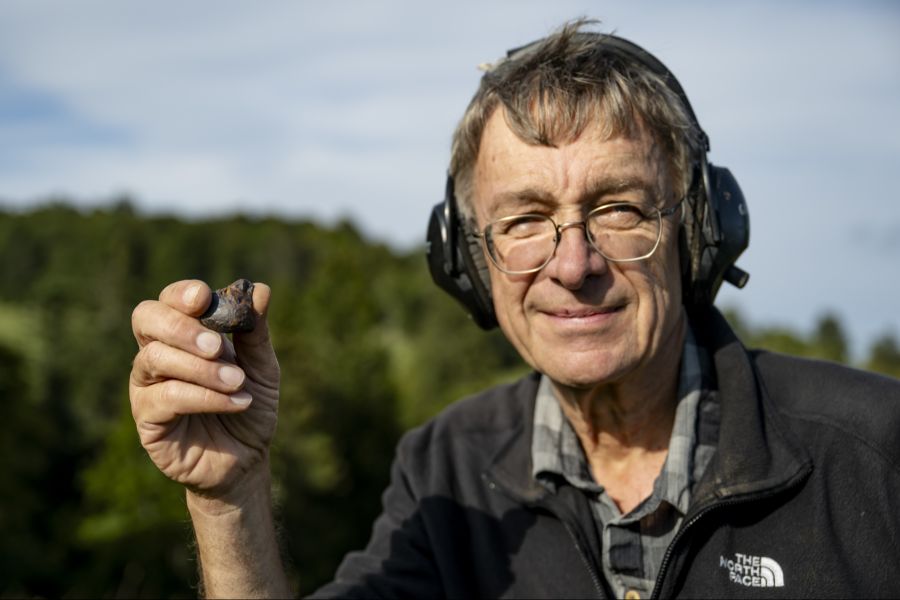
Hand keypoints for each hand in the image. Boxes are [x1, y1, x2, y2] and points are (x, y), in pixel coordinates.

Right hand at [129, 280, 279, 505]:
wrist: (247, 459)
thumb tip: (260, 289)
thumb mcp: (262, 367)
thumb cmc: (249, 405)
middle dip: (181, 327)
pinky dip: (204, 396)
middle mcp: (157, 355)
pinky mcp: (147, 420)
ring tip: (239, 382)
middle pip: (146, 320)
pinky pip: (165, 398)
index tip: (204, 298)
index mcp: (182, 335)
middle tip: (218, 346)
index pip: (168, 301)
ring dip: (202, 369)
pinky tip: (236, 402)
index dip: (181, 294)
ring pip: (155, 358)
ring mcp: (147, 387)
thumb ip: (256, 331)